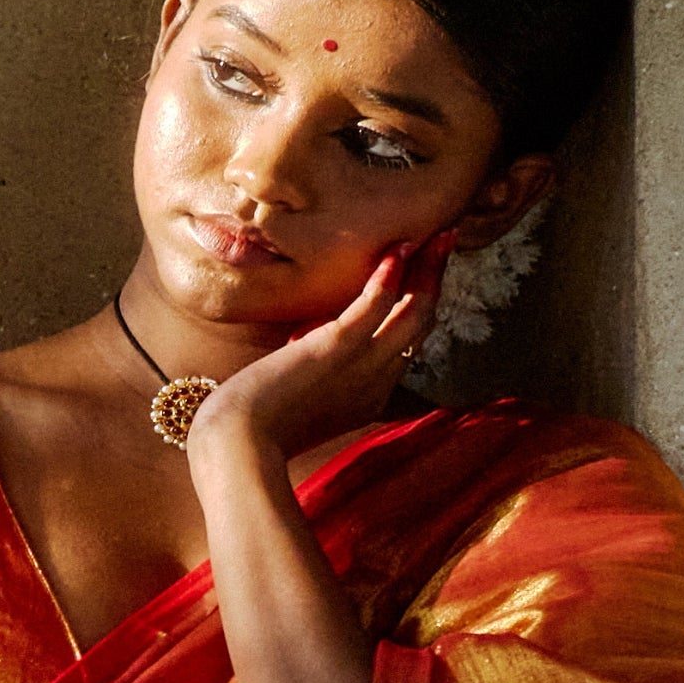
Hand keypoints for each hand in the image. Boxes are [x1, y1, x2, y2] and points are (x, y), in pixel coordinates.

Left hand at [184, 236, 453, 470]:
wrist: (238, 448)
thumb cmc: (252, 429)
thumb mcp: (293, 399)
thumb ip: (308, 373)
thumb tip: (299, 345)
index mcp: (367, 398)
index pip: (404, 346)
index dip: (416, 306)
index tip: (421, 274)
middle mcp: (376, 384)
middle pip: (421, 326)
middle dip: (436, 280)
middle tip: (445, 240)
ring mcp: (363, 368)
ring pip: (415, 313)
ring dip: (430, 270)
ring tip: (440, 234)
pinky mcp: (338, 349)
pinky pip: (377, 306)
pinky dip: (392, 276)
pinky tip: (399, 249)